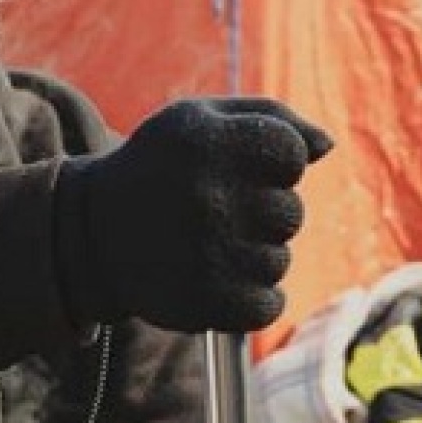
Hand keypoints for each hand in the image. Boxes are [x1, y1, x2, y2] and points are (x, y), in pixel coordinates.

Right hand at [55, 98, 334, 333]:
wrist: (93, 232)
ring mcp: (208, 254)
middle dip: (265, 213)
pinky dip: (253, 298)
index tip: (243, 169)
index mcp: (209, 143)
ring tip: (211, 246)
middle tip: (219, 212)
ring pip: (279, 262)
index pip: (292, 155)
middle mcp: (208, 198)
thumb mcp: (201, 119)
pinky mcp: (205, 303)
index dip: (276, 164)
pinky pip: (268, 305)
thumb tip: (327, 146)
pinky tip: (222, 280)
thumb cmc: (162, 166)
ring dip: (255, 257)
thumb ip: (272, 117)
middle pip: (291, 213)